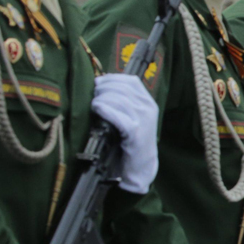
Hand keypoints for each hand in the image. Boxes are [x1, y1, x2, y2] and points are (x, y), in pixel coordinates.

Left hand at [91, 73, 158, 194]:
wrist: (140, 165)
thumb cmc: (131, 140)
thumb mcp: (133, 116)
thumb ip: (123, 101)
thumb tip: (101, 84)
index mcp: (149, 102)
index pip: (131, 81)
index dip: (112, 78)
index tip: (98, 83)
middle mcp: (148, 108)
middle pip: (122, 88)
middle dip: (104, 89)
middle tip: (94, 96)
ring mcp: (143, 120)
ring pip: (118, 100)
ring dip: (101, 99)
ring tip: (94, 105)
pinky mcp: (135, 132)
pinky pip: (117, 116)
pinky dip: (104, 110)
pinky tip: (97, 110)